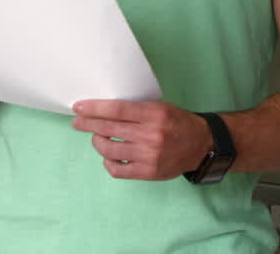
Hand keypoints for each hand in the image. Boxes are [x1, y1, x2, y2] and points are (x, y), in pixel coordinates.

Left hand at [72, 100, 210, 179]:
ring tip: (98, 138)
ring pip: (108, 149)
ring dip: (98, 142)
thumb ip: (137, 110)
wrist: (202, 145)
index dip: (94, 108)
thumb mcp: (162, 108)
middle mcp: (151, 135)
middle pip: (108, 128)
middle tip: (77, 122)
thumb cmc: (179, 123)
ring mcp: (148, 155)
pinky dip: (108, 162)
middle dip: (87, 124)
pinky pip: (116, 169)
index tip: (79, 107)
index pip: (117, 110)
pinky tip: (109, 156)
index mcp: (155, 115)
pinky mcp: (147, 172)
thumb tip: (104, 110)